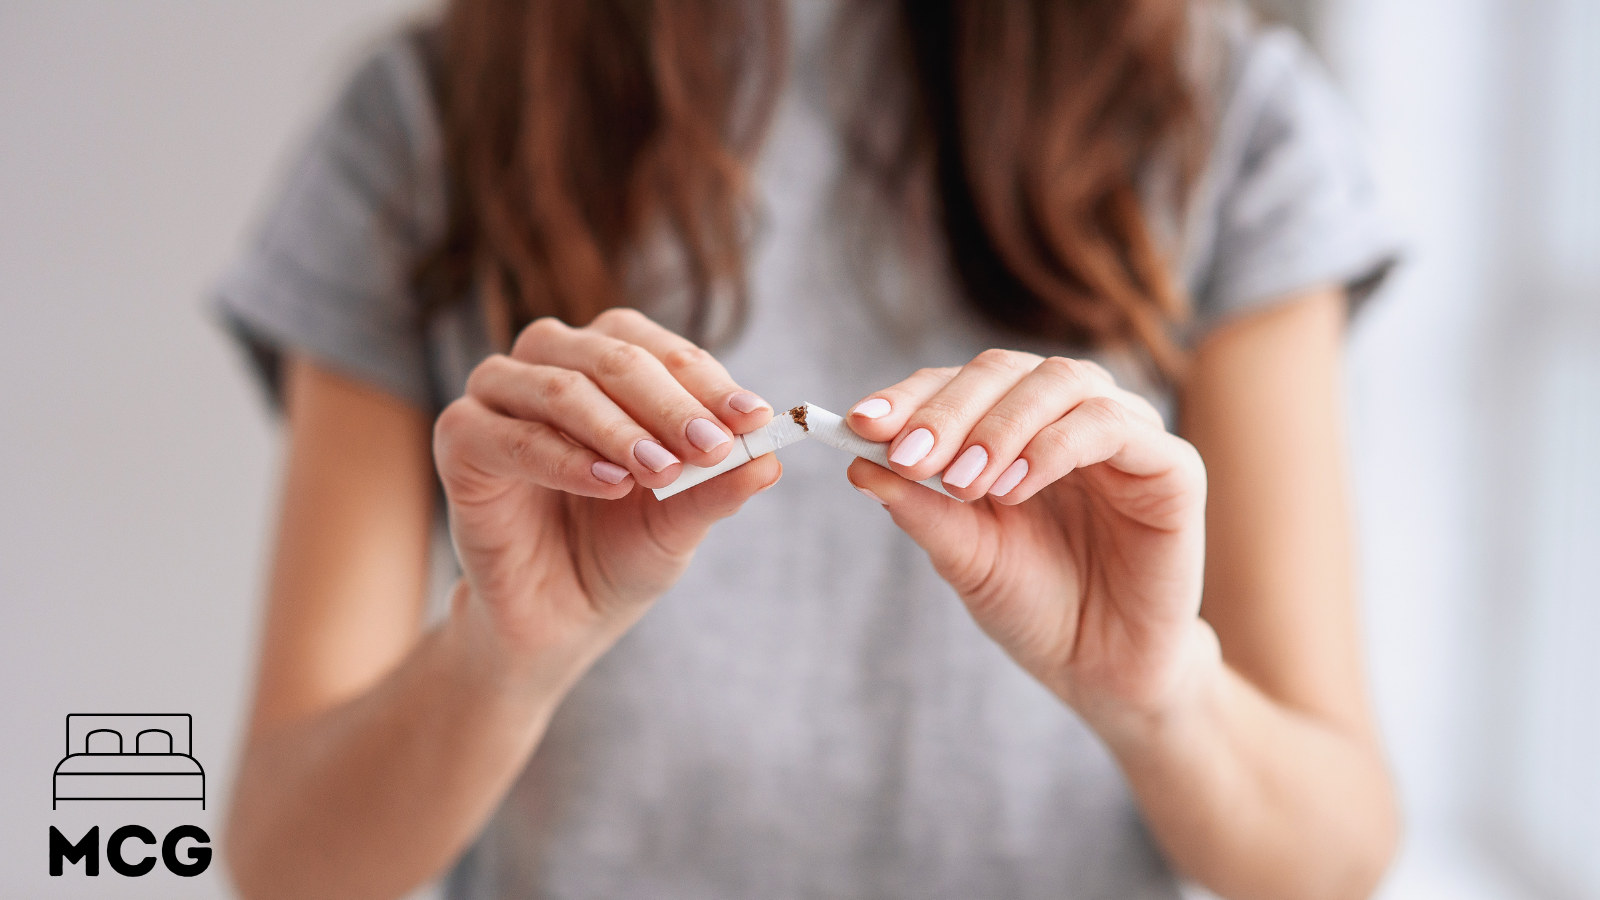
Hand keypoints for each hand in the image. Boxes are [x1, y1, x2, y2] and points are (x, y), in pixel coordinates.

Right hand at [432, 308, 779, 688]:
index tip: (756, 419)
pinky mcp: (459, 442)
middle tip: (711, 444)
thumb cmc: (620, 551)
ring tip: (662, 470)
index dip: (709, 382)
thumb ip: (717, 486)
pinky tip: (610, 485)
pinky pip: (510, 437)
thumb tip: (772, 458)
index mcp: (607, 362)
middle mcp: (549, 364)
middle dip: (670, 402)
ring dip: (618, 427)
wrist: (559, 618)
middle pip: (612, 356)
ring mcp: (498, 398)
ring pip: (560, 387)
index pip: (659, 349)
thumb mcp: (681, 520)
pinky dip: (565, 458)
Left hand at [845, 351, 1213, 728]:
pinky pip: (1112, 424)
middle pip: (1004, 369)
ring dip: (1000, 426)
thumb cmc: (1034, 606)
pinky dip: (1056, 446)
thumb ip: (921, 508)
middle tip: (908, 456)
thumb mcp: (965, 557)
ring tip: (964, 483)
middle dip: (948, 410)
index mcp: (1013, 426)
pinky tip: (1016, 487)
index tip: (861, 425)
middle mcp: (1067, 415)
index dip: (911, 397)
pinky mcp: (1171, 464)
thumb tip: (857, 462)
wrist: (1103, 671)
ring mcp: (1123, 432)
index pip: (957, 384)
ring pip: (1060, 380)